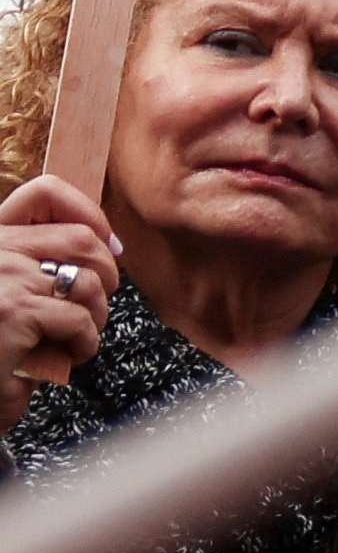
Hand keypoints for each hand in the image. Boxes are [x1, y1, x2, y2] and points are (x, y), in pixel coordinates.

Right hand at [0, 177, 111, 408]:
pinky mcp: (13, 312)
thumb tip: (111, 245)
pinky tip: (60, 359)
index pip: (44, 192)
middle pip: (83, 240)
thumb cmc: (1, 348)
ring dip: (95, 318)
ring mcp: (1, 279)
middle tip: (91, 309)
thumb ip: (45, 259)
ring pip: (89, 283)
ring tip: (70, 339)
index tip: (107, 248)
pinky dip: (83, 346)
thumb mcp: (16, 290)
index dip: (89, 213)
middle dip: (106, 278)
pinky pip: (79, 321)